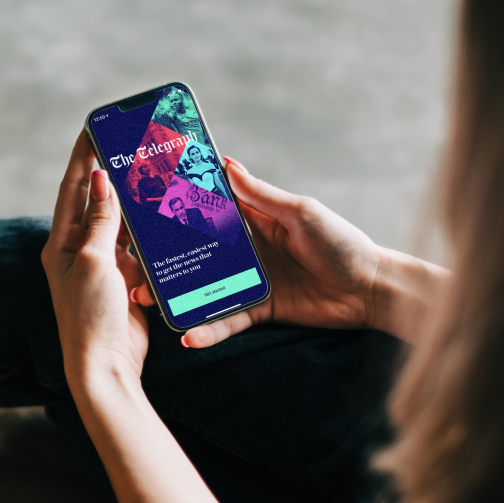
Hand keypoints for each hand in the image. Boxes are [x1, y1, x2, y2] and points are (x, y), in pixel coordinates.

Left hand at [42, 129, 149, 379]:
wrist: (106, 366)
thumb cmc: (90, 316)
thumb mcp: (94, 261)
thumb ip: (99, 220)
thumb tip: (98, 178)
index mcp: (62, 243)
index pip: (72, 188)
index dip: (82, 156)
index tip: (94, 127)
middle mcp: (80, 251)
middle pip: (96, 202)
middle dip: (112, 174)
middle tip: (131, 145)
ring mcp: (103, 266)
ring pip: (120, 224)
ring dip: (134, 203)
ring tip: (152, 174)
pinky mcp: (125, 281)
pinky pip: (137, 248)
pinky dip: (148, 233)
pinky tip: (162, 216)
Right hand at [134, 157, 384, 347]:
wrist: (372, 289)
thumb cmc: (343, 243)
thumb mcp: (302, 213)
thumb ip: (262, 196)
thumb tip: (225, 165)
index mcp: (256, 218)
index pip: (211, 207)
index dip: (181, 204)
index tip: (147, 201)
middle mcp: (248, 249)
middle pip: (197, 250)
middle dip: (165, 256)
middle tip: (131, 260)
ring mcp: (251, 280)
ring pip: (204, 286)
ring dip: (175, 295)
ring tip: (146, 301)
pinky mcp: (260, 309)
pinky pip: (227, 320)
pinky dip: (208, 330)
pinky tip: (187, 337)